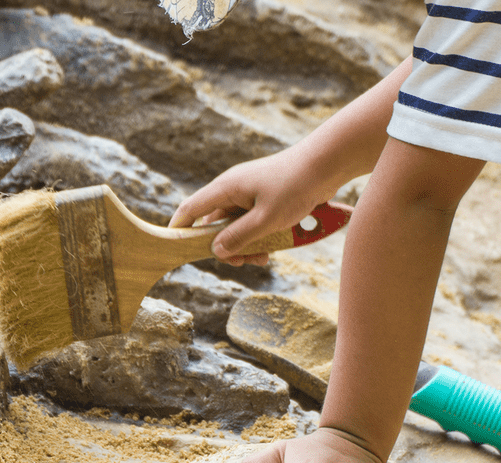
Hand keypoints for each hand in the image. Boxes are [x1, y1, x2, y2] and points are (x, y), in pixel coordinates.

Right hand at [170, 149, 336, 266]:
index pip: (190, 209)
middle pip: (215, 224)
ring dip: (245, 244)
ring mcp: (250, 192)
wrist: (327, 163)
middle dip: (225, 247)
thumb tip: (216, 251)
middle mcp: (233, 189)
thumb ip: (239, 237)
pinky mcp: (265, 197)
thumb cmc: (296, 186)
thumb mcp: (266, 219)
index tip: (173, 247)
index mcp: (226, 188)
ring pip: (236, 225)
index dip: (179, 228)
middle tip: (242, 262)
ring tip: (263, 259)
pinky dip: (258, 236)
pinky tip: (273, 248)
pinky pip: (252, 221)